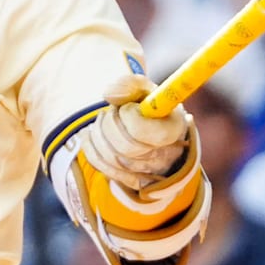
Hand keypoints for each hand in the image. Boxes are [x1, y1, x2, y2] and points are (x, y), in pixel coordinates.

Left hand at [82, 69, 188, 190]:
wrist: (148, 126)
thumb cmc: (147, 105)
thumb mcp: (144, 88)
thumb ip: (129, 84)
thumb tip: (108, 96)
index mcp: (173, 130)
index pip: (140, 130)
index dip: (127, 115)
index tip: (127, 107)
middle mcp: (165, 156)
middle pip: (124, 146)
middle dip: (110, 124)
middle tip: (111, 112)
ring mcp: (148, 173)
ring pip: (109, 156)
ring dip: (99, 133)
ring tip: (105, 121)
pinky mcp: (129, 180)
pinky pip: (100, 165)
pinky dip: (90, 146)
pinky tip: (92, 134)